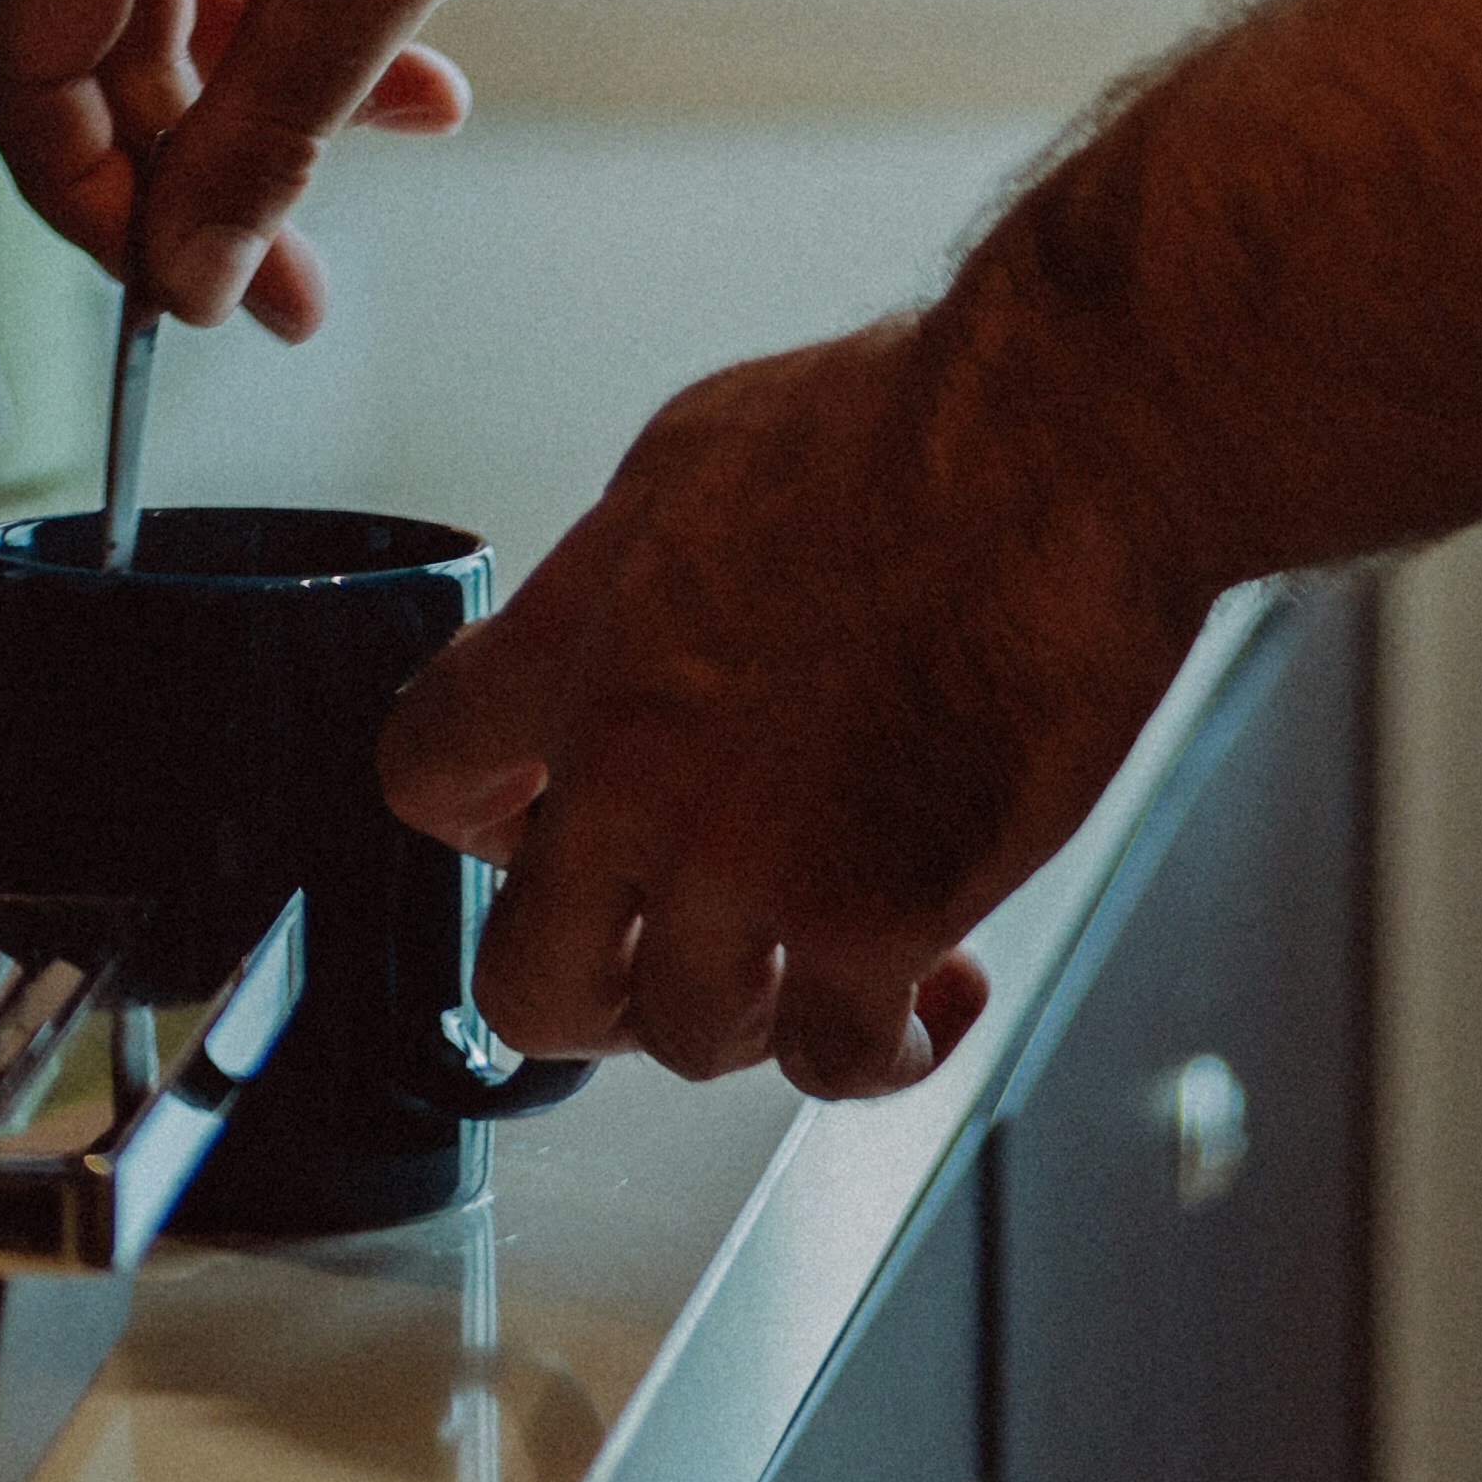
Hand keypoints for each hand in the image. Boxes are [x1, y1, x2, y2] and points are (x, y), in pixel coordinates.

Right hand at [0, 0, 609, 330]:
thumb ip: (262, 146)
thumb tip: (185, 276)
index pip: (27, 65)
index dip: (94, 200)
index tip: (179, 280)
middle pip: (89, 28)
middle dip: (203, 156)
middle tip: (293, 267)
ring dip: (258, 71)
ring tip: (401, 113)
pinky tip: (374, 35)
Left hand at [377, 262, 1204, 1103]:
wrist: (1054, 438)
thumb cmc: (911, 420)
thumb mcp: (694, 456)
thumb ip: (622, 583)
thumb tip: (606, 650)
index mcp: (581, 639)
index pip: (427, 772)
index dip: (479, 820)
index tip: (527, 830)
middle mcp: (636, 767)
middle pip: (527, 979)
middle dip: (594, 989)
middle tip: (660, 961)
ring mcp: (749, 859)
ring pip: (687, 1037)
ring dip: (757, 1015)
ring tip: (821, 972)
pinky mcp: (877, 917)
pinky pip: (838, 1061)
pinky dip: (884, 1050)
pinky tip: (929, 998)